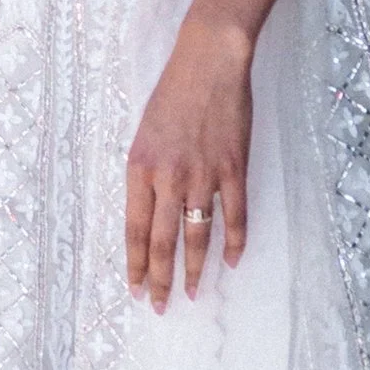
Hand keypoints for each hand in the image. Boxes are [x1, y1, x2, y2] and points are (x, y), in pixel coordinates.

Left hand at [126, 0, 269, 309]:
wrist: (207, 62)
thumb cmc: (171, 94)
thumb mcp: (143, 134)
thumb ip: (144, 174)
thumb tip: (148, 212)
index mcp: (138, 168)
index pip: (134, 229)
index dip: (135, 264)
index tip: (136, 289)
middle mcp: (167, 177)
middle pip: (162, 241)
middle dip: (160, 279)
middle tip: (160, 306)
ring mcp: (202, 175)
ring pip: (198, 235)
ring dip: (195, 269)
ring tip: (192, 293)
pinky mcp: (233, 168)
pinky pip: (235, 214)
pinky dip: (235, 241)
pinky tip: (232, 261)